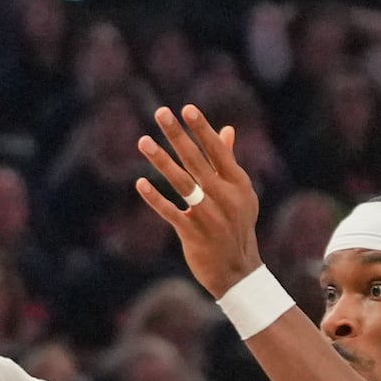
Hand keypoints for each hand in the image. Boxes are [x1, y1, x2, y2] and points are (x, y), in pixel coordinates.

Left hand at [135, 104, 264, 297]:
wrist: (237, 270)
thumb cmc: (236, 226)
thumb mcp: (240, 194)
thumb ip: (229, 161)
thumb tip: (227, 129)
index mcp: (238, 183)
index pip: (218, 150)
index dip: (202, 129)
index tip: (186, 109)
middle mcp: (224, 196)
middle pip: (197, 159)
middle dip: (178, 135)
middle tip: (160, 113)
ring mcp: (209, 215)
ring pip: (181, 182)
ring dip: (160, 160)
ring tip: (143, 142)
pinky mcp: (193, 233)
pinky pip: (170, 211)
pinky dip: (155, 198)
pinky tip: (140, 183)